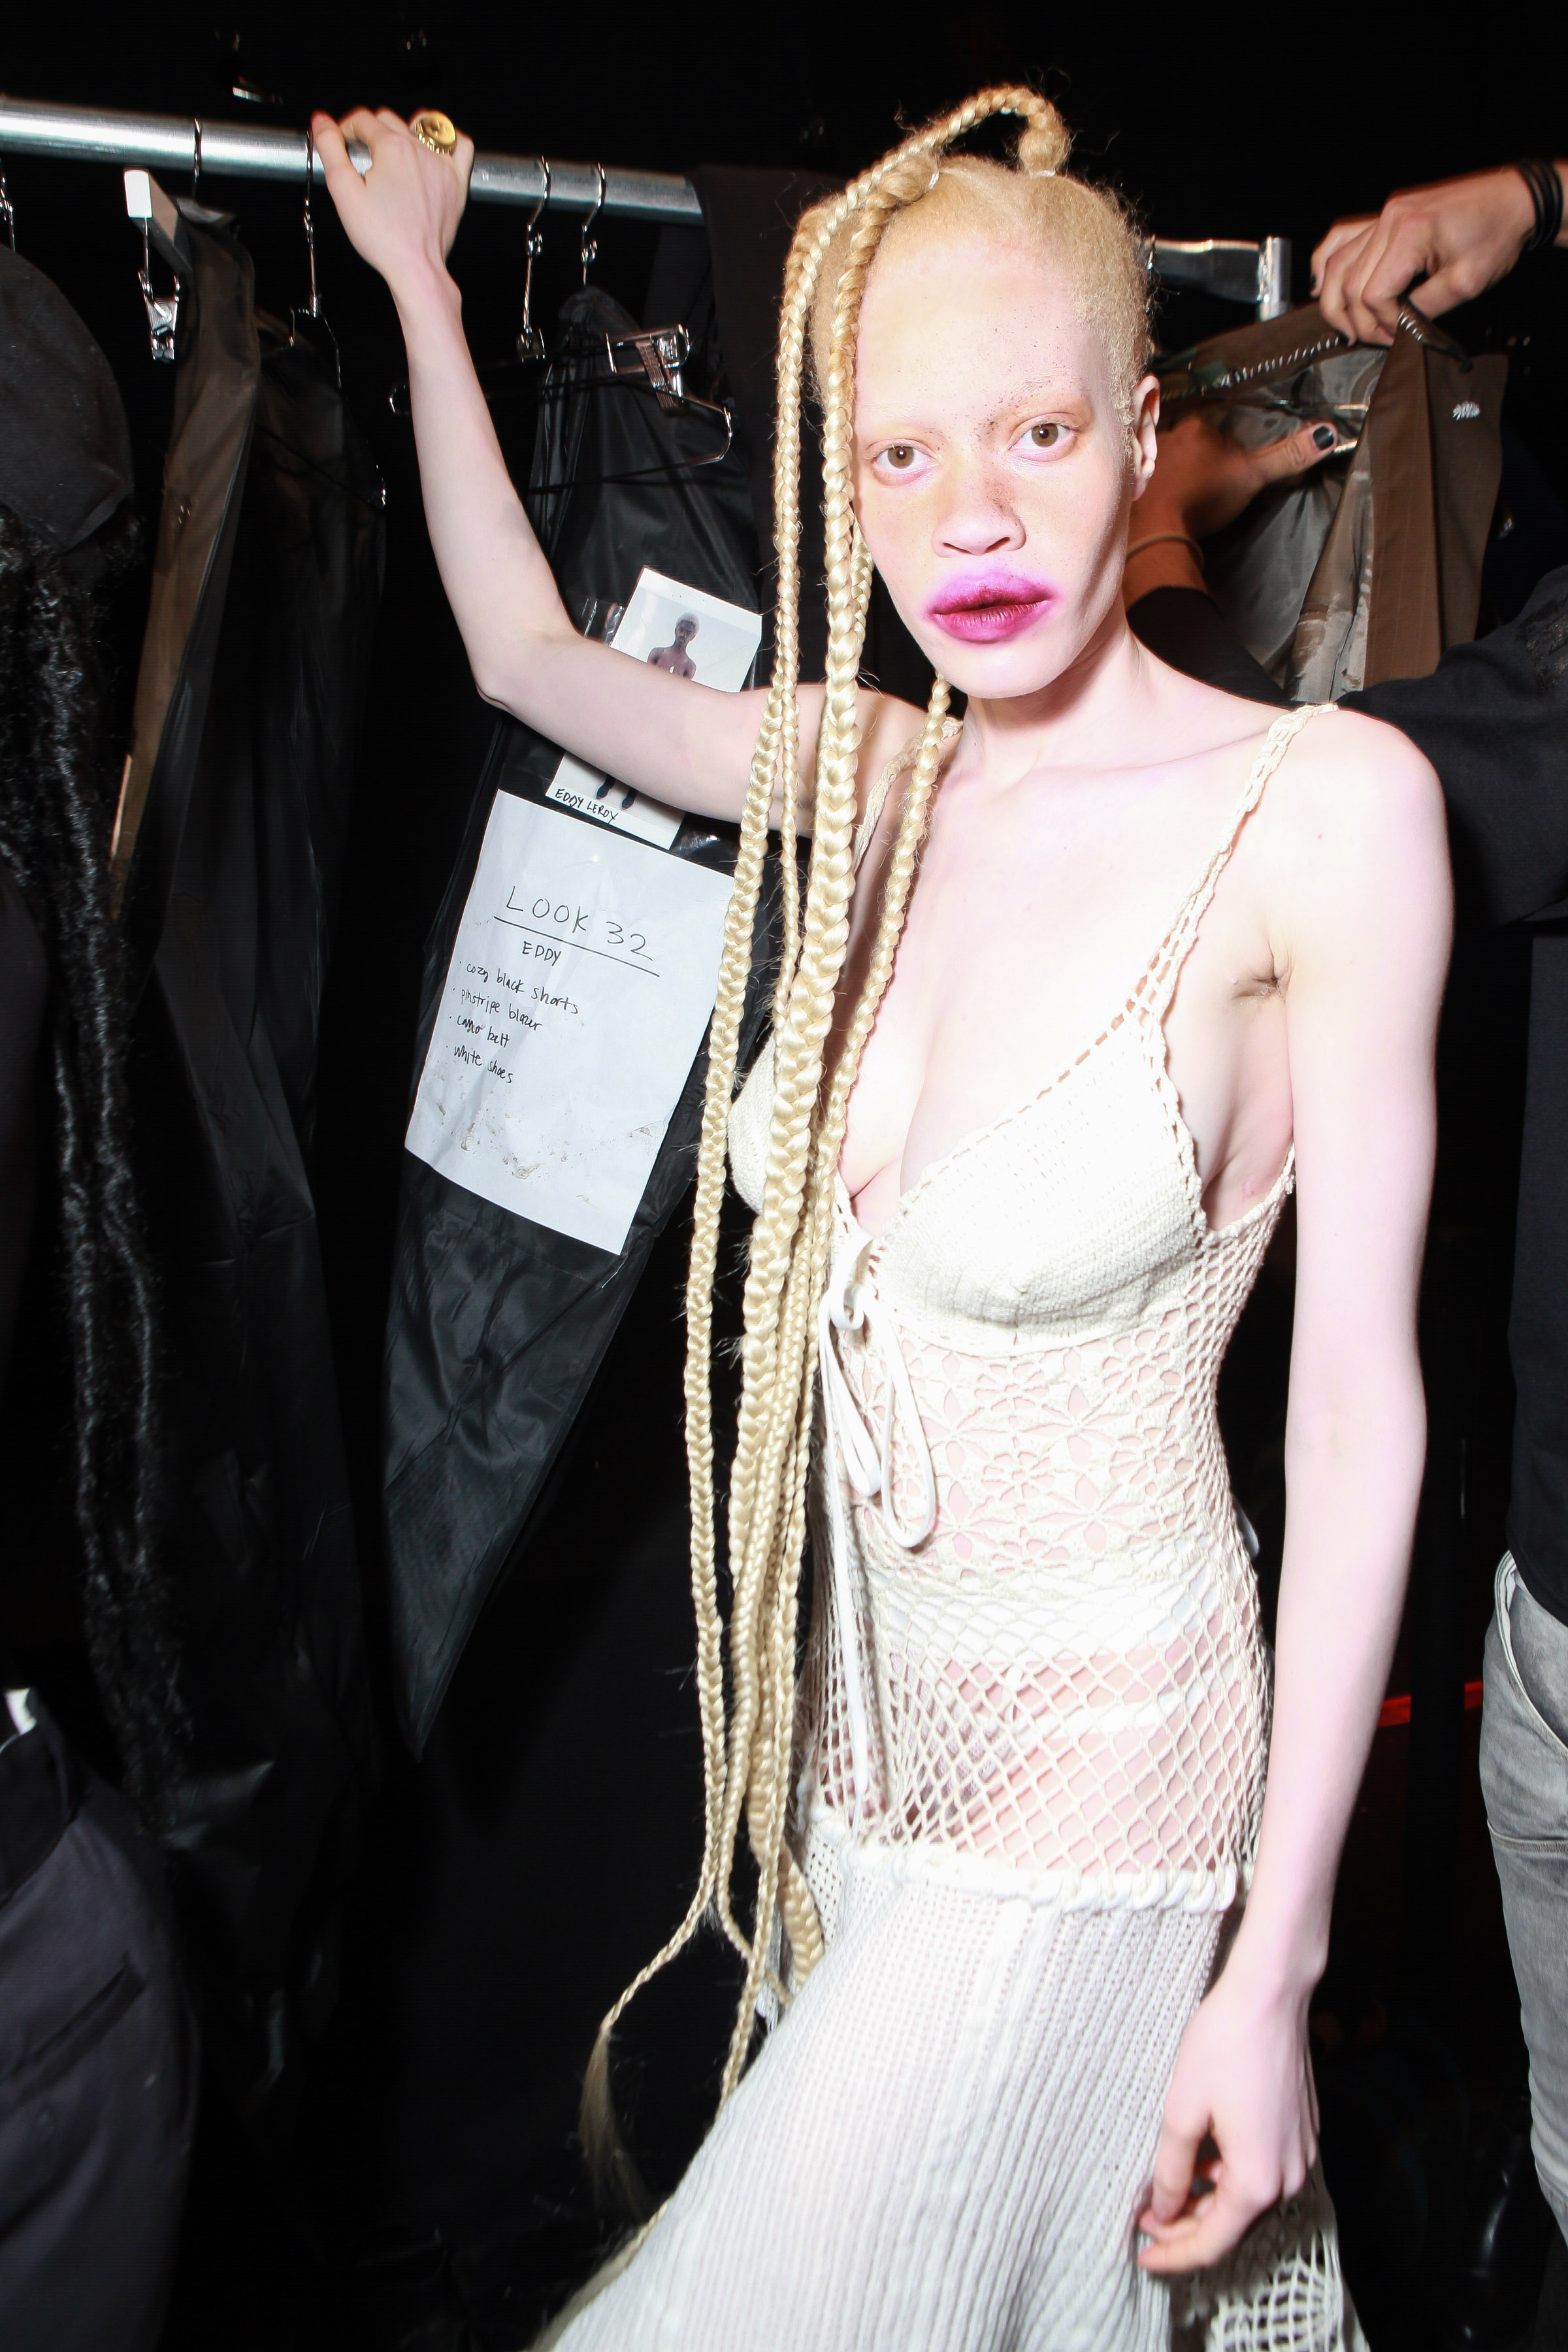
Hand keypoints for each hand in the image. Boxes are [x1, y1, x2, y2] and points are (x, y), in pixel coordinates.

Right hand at [310, 109, 474, 303]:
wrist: (415, 267)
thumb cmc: (382, 237)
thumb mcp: (343, 190)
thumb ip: (329, 149)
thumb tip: (321, 121)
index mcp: (391, 146)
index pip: (362, 119)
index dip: (346, 129)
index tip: (342, 145)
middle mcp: (419, 148)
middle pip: (388, 120)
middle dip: (371, 132)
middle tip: (362, 158)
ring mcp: (442, 164)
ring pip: (422, 125)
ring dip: (404, 130)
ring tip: (393, 154)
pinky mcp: (457, 181)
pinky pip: (460, 145)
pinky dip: (448, 140)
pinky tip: (433, 150)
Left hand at [1124, 411, 1337, 600]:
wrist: (1159, 529)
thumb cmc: (1205, 498)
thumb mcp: (1253, 475)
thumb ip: (1288, 455)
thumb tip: (1327, 433)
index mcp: (1197, 427)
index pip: (1219, 436)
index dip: (1227, 459)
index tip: (1227, 480)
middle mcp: (1166, 434)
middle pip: (1192, 447)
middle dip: (1200, 465)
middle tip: (1207, 492)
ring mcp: (1144, 457)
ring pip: (1168, 462)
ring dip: (1177, 477)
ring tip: (1186, 501)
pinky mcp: (1129, 481)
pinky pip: (1147, 480)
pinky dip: (1156, 490)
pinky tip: (1164, 506)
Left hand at [1136, 1952, 1319, 2274]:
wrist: (1270, 1995)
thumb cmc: (1224, 2045)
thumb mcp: (1181, 2111)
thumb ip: (1172, 2170)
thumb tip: (1164, 2210)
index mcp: (1257, 2180)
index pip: (1212, 2242)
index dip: (1174, 2255)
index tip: (1141, 2258)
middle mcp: (1289, 2176)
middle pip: (1232, 2223)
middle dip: (1186, 2227)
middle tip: (1144, 2219)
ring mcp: (1300, 2154)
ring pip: (1246, 2195)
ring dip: (1207, 2198)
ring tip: (1165, 2186)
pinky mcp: (1302, 2132)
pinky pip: (1261, 2169)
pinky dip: (1228, 2173)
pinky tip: (1200, 2156)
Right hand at [1311, 167, 1538, 344]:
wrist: (1513, 199)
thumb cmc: (1496, 234)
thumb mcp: (1466, 283)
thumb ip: (1425, 309)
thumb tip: (1398, 329)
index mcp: (1410, 233)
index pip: (1373, 293)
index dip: (1383, 322)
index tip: (1401, 333)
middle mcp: (1389, 219)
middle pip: (1349, 282)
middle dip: (1358, 320)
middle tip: (1376, 339)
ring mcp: (1384, 214)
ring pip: (1336, 262)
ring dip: (1334, 300)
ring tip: (1344, 325)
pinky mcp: (1386, 214)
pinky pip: (1342, 237)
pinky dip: (1327, 263)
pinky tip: (1323, 284)